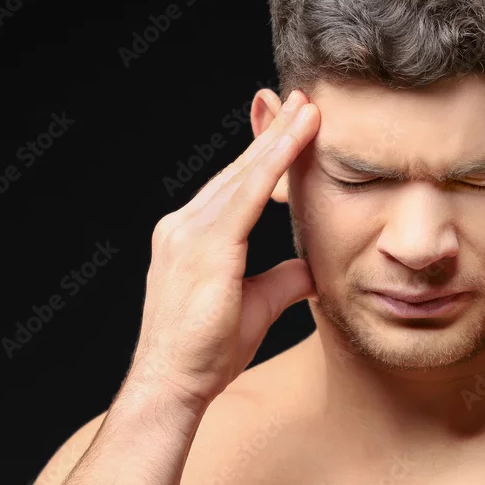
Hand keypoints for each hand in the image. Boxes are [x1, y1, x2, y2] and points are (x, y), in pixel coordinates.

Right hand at [126, 90, 319, 410]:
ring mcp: (188, 231)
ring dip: (280, 138)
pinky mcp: (203, 245)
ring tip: (310, 109)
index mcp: (192, 235)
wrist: (172, 385)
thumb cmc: (207, 350)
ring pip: (244, 174)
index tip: (293, 124)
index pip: (236, 184)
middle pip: (239, 169)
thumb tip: (312, 268)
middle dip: (274, 132)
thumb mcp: (257, 304)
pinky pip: (248, 195)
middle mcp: (185, 225)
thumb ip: (283, 279)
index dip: (266, 153)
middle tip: (305, 99)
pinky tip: (297, 139)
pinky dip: (274, 163)